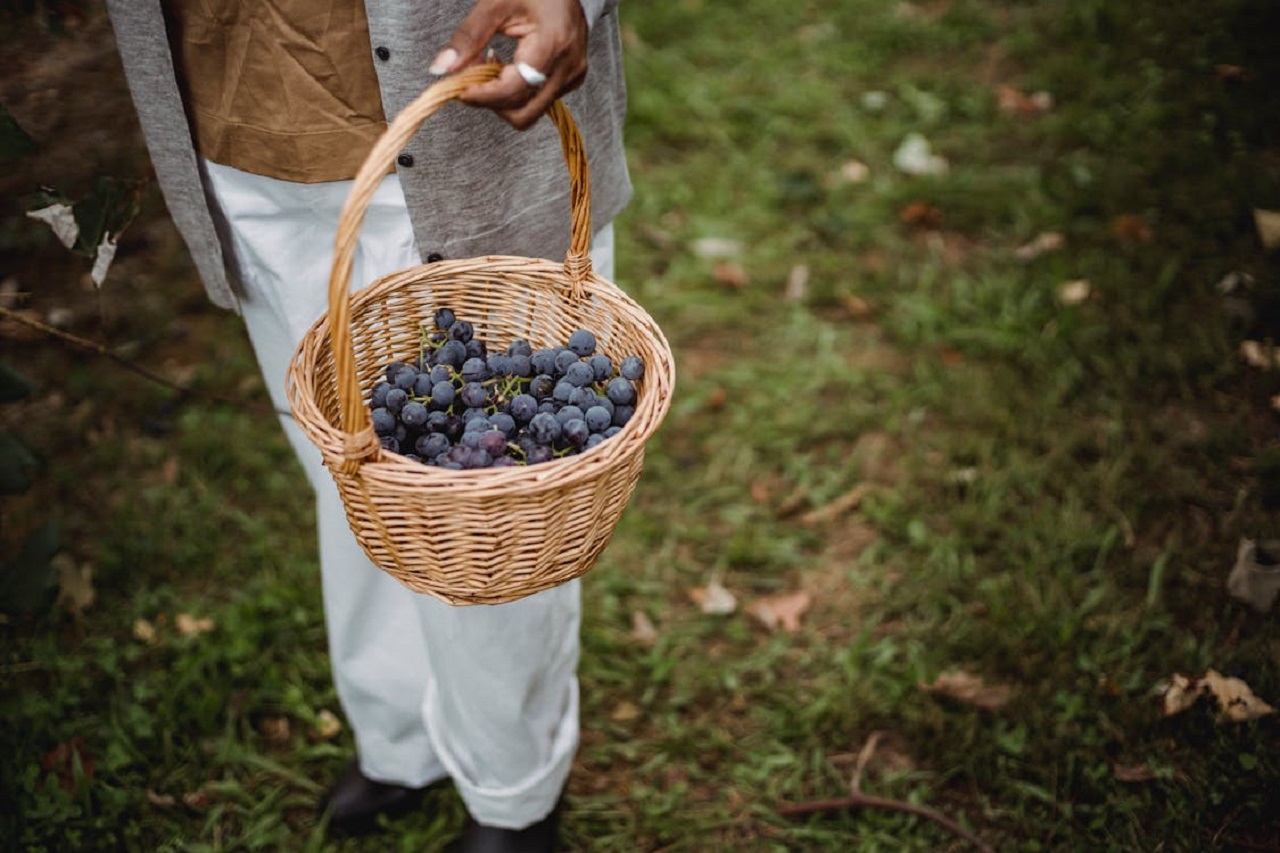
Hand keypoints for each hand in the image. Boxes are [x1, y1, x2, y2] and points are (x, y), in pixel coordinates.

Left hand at [429, 0, 588, 129]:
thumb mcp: (496, 4)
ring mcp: (572, 77)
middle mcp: (567, 68)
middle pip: (522, 112)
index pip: (514, 89)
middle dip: (492, 102)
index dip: (483, 95)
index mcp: (552, 44)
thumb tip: (441, 68)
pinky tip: (508, 70)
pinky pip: (538, 103)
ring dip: (503, 100)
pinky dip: (516, 94)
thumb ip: (469, 37)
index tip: (461, 89)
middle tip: (473, 80)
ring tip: (491, 71)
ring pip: (530, 112)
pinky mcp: (572, 81)